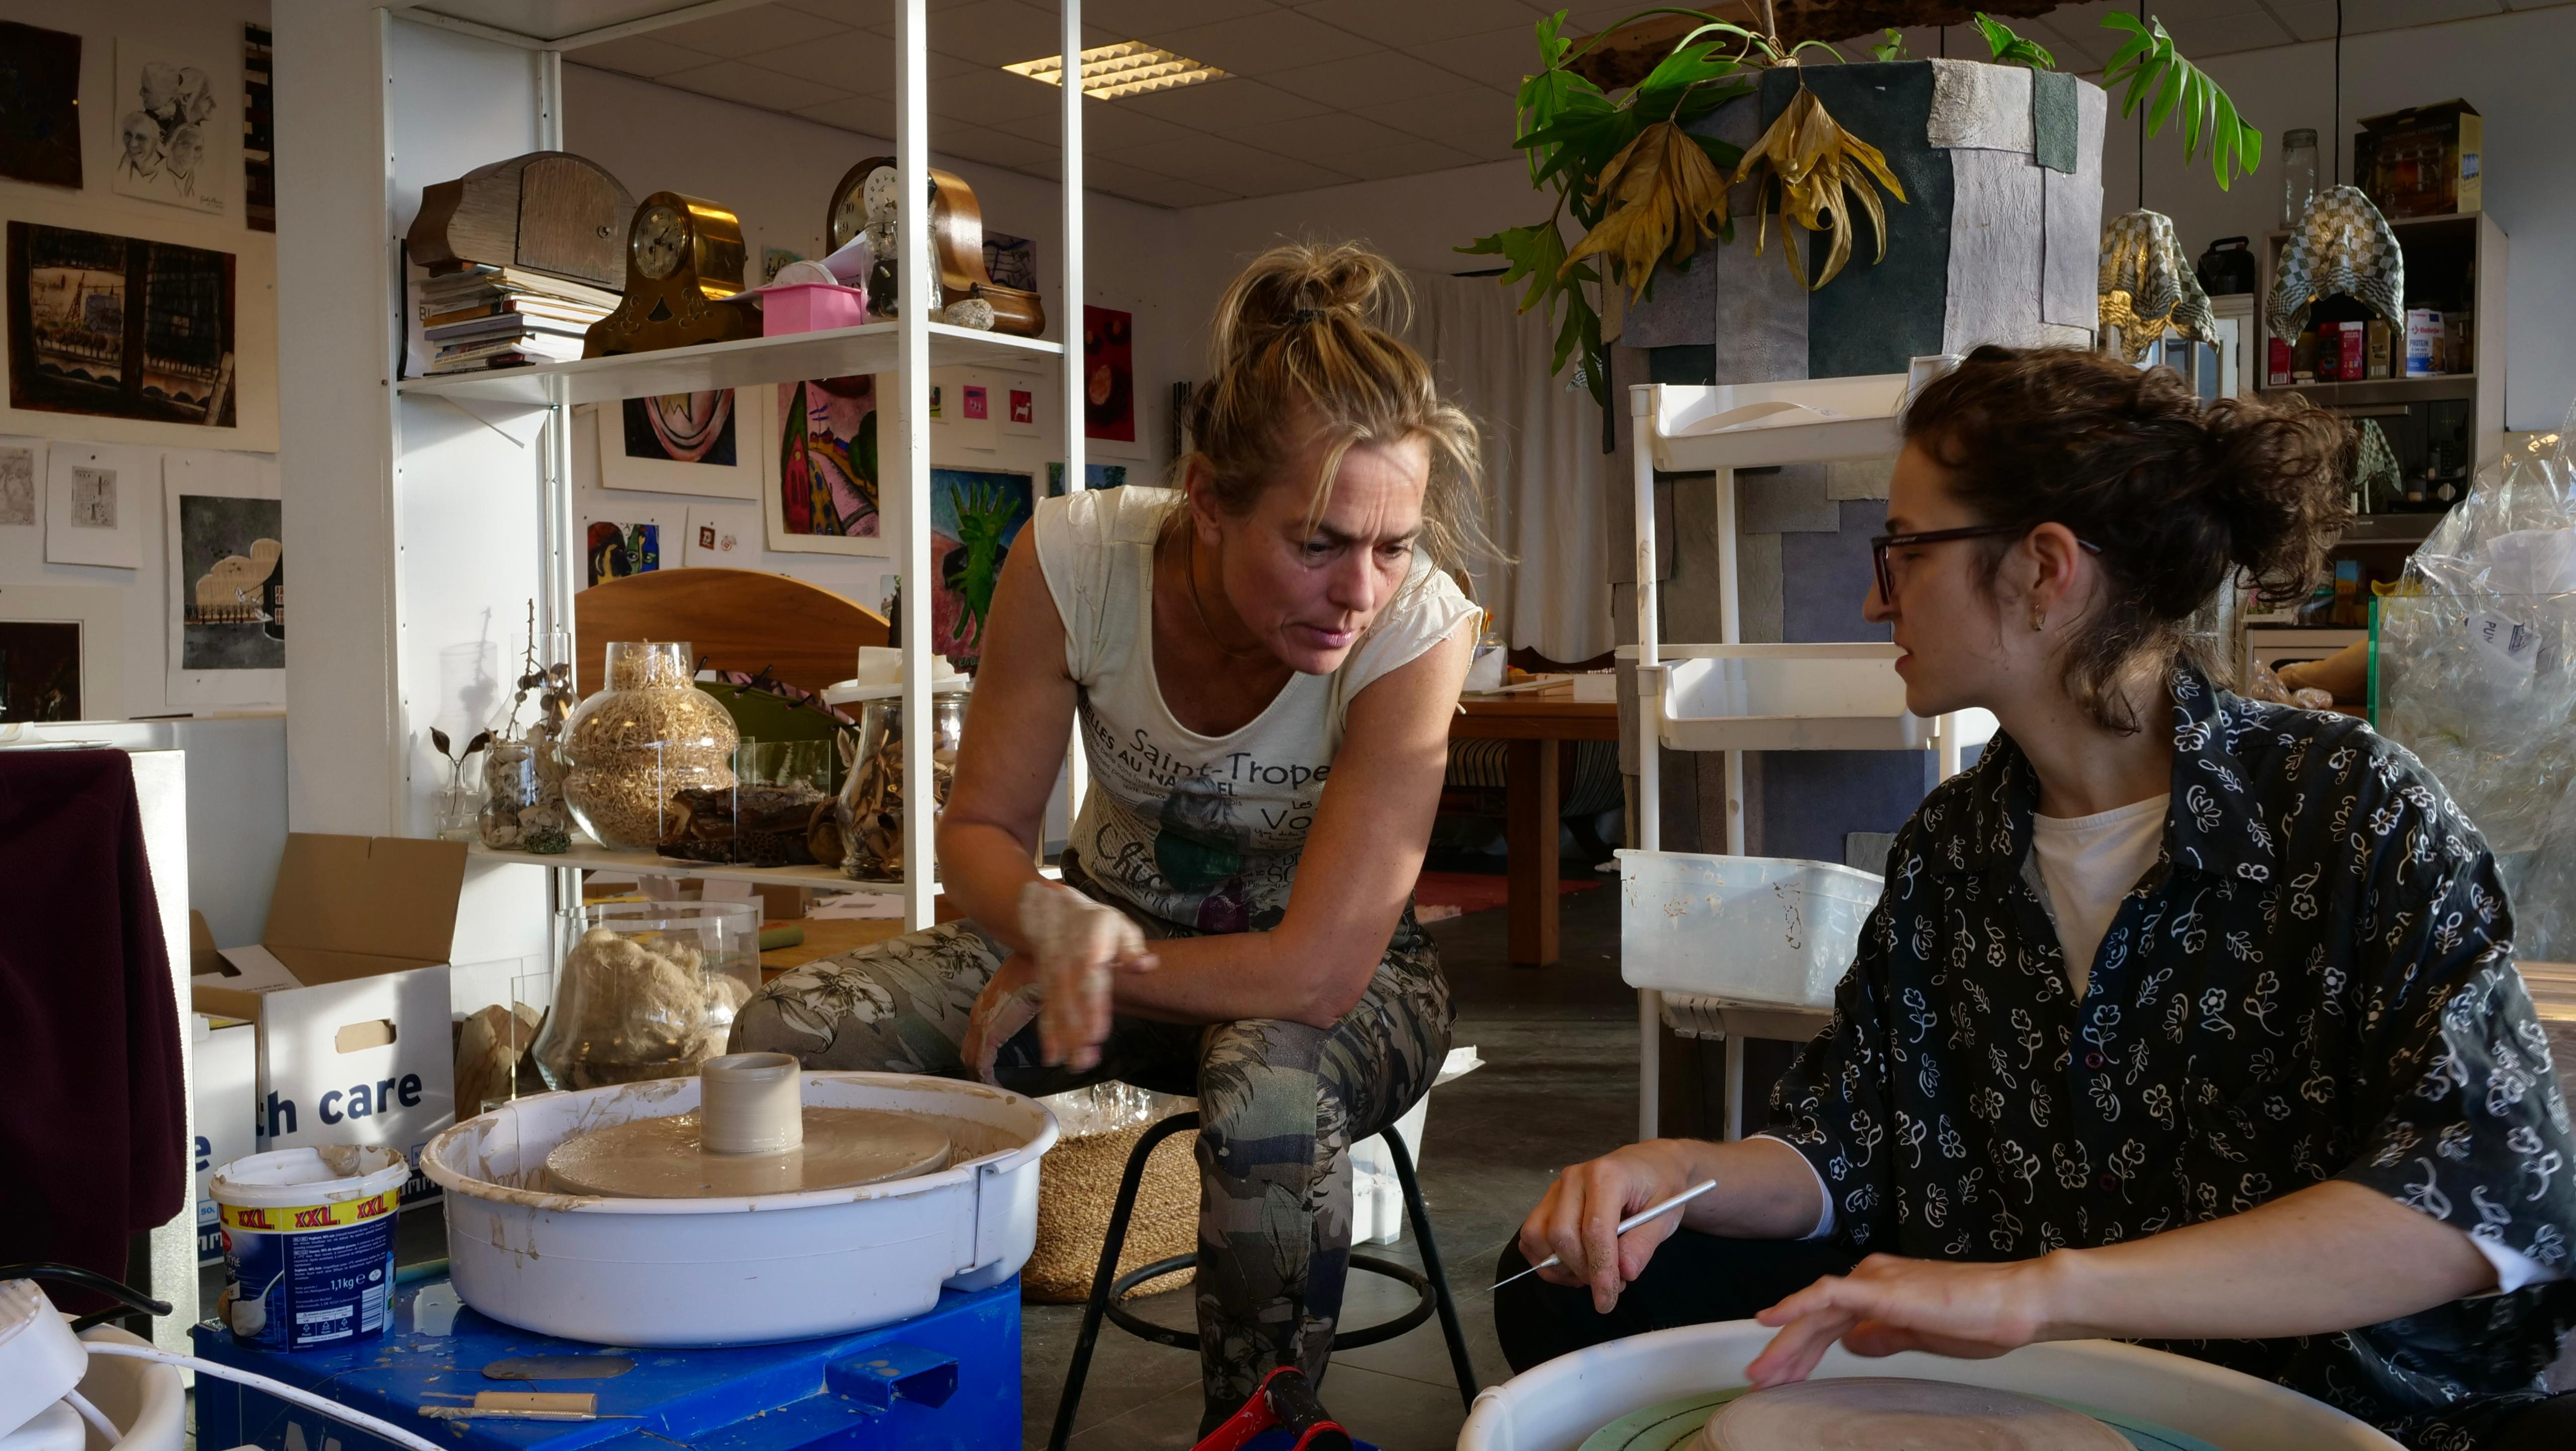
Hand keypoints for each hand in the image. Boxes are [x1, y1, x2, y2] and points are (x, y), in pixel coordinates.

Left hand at [960, 955, 1041, 1084]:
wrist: (1037, 965)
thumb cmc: (1037, 974)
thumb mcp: (1030, 996)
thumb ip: (1028, 1011)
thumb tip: (1038, 1023)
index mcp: (987, 1005)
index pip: (977, 1037)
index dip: (981, 1056)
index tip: (991, 1071)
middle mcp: (979, 1014)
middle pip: (970, 1050)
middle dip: (977, 1069)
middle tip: (989, 1085)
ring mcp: (981, 1023)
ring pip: (972, 1058)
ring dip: (981, 1076)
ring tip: (993, 1091)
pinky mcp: (989, 1033)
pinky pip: (981, 1063)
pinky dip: (986, 1078)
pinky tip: (996, 1088)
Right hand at [1016, 881, 1157, 1071]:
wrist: (1050, 911)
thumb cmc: (1094, 923)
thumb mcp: (1119, 925)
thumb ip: (1132, 947)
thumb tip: (1146, 965)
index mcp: (1089, 950)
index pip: (1091, 982)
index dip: (1092, 1009)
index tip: (1096, 1035)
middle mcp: (1067, 966)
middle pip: (1072, 1003)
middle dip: (1076, 1033)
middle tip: (1085, 1062)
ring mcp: (1053, 978)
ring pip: (1058, 1011)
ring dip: (1064, 1039)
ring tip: (1074, 1065)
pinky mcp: (1045, 987)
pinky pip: (1046, 1011)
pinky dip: (1048, 1034)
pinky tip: (1053, 1056)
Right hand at [1517, 1142, 1700, 1313]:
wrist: (1649, 1165)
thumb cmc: (1660, 1187)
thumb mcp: (1666, 1215)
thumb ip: (1644, 1244)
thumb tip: (1624, 1273)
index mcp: (1606, 1176)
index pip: (1594, 1231)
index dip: (1600, 1271)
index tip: (1607, 1301)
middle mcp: (1573, 1179)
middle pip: (1561, 1236)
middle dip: (1583, 1271)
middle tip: (1610, 1285)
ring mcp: (1556, 1189)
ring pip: (1537, 1237)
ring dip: (1561, 1267)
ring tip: (1591, 1274)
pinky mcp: (1547, 1201)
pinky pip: (1530, 1237)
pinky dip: (1544, 1260)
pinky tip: (1572, 1267)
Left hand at [1745, 1252, 2064, 1388]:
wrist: (2015, 1302)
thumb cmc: (1980, 1318)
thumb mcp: (1920, 1335)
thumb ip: (1884, 1335)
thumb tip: (1853, 1343)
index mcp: (1879, 1289)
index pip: (1827, 1321)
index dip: (1800, 1349)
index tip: (1782, 1376)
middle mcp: (1871, 1277)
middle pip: (1814, 1318)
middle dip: (1785, 1351)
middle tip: (1758, 1379)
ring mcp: (1875, 1280)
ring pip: (1814, 1311)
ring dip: (1785, 1342)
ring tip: (1762, 1372)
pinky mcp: (1881, 1289)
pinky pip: (1827, 1294)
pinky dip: (1797, 1305)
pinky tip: (1772, 1319)